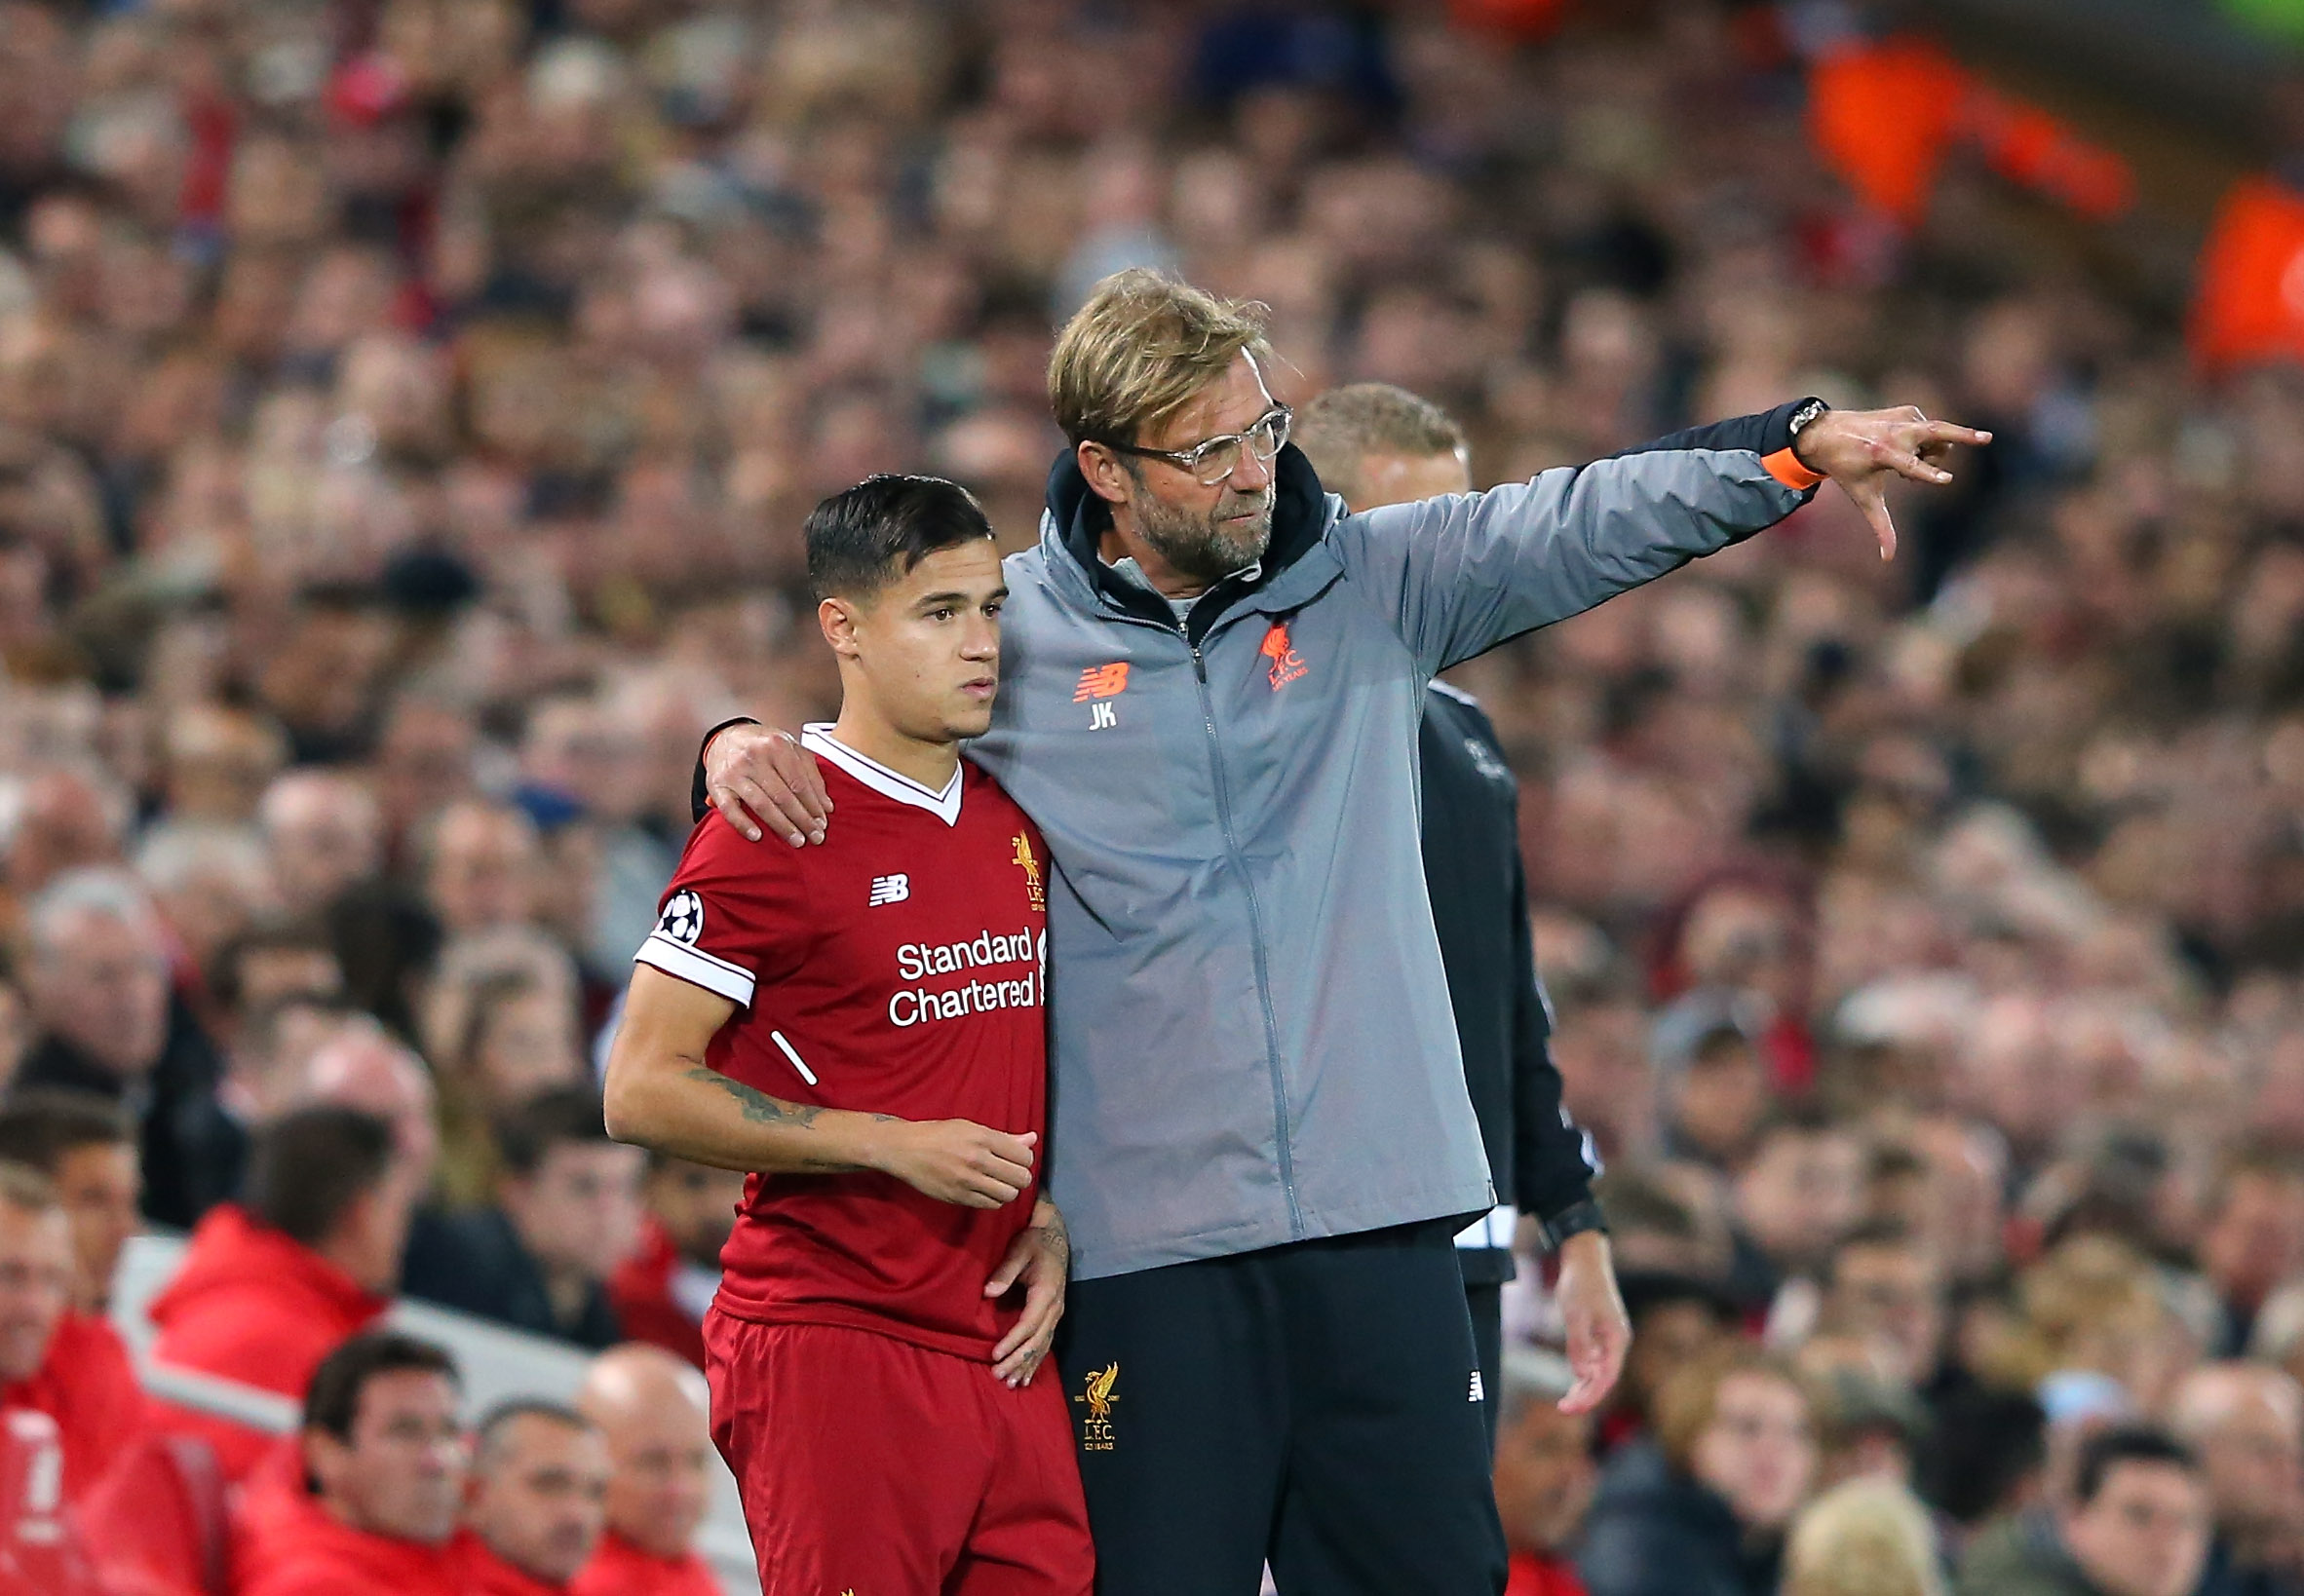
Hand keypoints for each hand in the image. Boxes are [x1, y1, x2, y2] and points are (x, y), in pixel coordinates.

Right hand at [707, 724, 832, 845]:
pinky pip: (729, 809)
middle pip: (783, 796)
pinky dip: (743, 824)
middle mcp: (754, 757)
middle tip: (815, 837)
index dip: (813, 805)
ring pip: (761, 804)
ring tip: (797, 840)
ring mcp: (734, 772)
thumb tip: (827, 806)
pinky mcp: (717, 786)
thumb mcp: (791, 748)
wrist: (725, 737)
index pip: (799, 783)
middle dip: (802, 820)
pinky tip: (757, 837)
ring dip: (781, 826)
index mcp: (776, 745)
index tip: (823, 823)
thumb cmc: (763, 745)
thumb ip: (811, 774)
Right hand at [873, 1119, 1036, 1208]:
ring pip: (1008, 1195)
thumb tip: (1032, 1139)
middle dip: (1021, 1176)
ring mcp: (967, 1181)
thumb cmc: (939, 1135)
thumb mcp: (971, 1128)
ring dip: (1008, 1190)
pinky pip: (991, 1205)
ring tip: (999, 1182)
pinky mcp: (958, 1197)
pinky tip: (985, 1190)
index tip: (1016, 1159)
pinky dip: (994, 1199)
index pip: (1024, 1155)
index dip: (1025, 1159)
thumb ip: (1004, 1137)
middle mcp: (977, 1159)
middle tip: (1011, 1173)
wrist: (906, 1150)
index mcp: (982, 1138)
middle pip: (1020, 1178)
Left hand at [987, 1199, 1068, 1386]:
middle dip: (1017, 1360)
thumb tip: (988, 1293)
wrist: (1054, 1236)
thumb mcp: (1019, 1250)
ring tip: (1011, 1383)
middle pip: (1036, 1340)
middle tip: (997, 1375)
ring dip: (1026, 1365)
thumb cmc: (1033, 1242)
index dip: (1012, 1341)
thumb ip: (1005, 1271)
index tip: (995, 1354)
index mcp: (1046, 1292)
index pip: (1029, 1323)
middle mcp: (1055, 1307)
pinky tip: (1026, 1376)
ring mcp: (1056, 1313)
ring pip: (1042, 1346)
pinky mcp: (1054, 1316)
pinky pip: (1046, 1343)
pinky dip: (1036, 1361)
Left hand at [1554, 1231, 1630, 1414]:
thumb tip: (1583, 1374)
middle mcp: (1617, 1341)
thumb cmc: (1580, 1283)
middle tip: (1563, 1409)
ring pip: (1600, 1370)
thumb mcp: (1575, 1314)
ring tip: (1566, 1402)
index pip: (1606, 1378)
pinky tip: (1574, 1380)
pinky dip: (1585, 1372)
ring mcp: (1610, 1337)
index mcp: (1617, 1339)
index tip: (1570, 1408)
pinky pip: (1596, 1359)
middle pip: (1604, 1378)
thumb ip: (1579, 1345)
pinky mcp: (1601, 1331)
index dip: (1589, 1396)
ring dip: (1585, 1386)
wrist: (1585, 1256)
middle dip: (1586, 1396)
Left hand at [1790, 406, 1991, 561]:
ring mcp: (1903, 419)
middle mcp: (1894, 433)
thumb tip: (1888, 558)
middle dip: (1963, 435)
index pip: (1910, 466)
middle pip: (1936, 433)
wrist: (1828, 434)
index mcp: (1881, 454)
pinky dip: (1926, 445)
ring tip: (1908, 467)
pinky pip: (1932, 431)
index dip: (1929, 474)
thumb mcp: (1863, 498)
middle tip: (1988, 439)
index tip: (1946, 480)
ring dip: (1932, 456)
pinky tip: (1908, 451)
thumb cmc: (1848, 470)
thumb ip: (1881, 526)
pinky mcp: (1909, 411)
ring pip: (1939, 439)